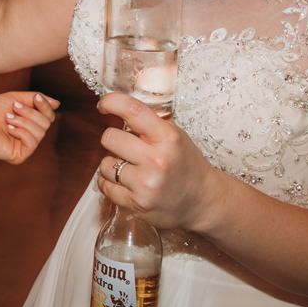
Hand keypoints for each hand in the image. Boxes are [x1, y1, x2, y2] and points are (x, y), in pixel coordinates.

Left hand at [0, 91, 58, 164]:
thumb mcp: (16, 99)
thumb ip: (36, 100)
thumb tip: (58, 104)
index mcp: (29, 123)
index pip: (48, 116)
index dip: (46, 106)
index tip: (36, 98)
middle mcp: (29, 135)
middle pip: (46, 123)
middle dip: (31, 113)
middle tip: (14, 108)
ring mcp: (24, 147)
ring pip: (41, 131)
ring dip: (23, 121)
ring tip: (8, 118)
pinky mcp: (19, 155)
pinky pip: (33, 142)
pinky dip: (21, 132)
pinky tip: (9, 129)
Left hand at [95, 92, 218, 230]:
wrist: (203, 201)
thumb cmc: (186, 164)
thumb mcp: (176, 136)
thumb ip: (151, 122)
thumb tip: (118, 106)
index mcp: (168, 137)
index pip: (132, 110)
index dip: (112, 102)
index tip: (104, 105)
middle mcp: (157, 160)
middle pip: (110, 138)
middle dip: (114, 140)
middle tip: (125, 147)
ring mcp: (146, 184)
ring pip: (105, 164)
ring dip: (112, 164)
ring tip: (129, 168)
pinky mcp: (137, 204)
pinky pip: (105, 187)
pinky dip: (109, 183)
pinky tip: (124, 182)